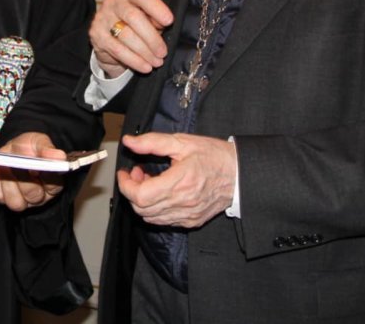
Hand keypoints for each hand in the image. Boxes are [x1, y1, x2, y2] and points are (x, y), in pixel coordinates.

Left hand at [0, 132, 65, 211]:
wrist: (15, 148)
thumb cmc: (31, 147)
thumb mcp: (40, 142)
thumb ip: (47, 149)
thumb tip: (59, 156)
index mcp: (53, 183)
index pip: (53, 185)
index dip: (44, 175)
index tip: (36, 164)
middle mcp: (40, 196)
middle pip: (33, 195)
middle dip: (23, 177)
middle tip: (16, 162)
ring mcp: (23, 201)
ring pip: (15, 201)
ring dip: (8, 181)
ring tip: (6, 163)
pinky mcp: (4, 199)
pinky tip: (0, 168)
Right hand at [90, 0, 173, 77]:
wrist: (108, 35)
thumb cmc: (133, 23)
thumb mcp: (146, 16)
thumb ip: (154, 18)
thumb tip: (163, 25)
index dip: (156, 7)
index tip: (169, 21)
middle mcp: (113, 2)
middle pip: (133, 17)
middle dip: (152, 38)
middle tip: (163, 52)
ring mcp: (102, 18)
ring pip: (126, 36)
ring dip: (145, 52)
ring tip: (157, 61)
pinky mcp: (97, 35)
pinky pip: (118, 50)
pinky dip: (135, 60)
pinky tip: (145, 66)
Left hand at [116, 132, 235, 228]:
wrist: (239, 174)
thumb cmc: (213, 156)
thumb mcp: (182, 142)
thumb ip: (152, 142)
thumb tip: (130, 142)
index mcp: (179, 182)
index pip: (140, 195)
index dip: (126, 185)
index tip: (125, 173)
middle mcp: (183, 203)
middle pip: (142, 208)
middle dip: (132, 190)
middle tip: (138, 172)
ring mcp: (187, 215)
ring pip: (151, 217)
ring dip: (143, 201)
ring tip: (150, 181)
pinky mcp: (191, 221)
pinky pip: (164, 221)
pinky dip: (156, 209)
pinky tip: (162, 193)